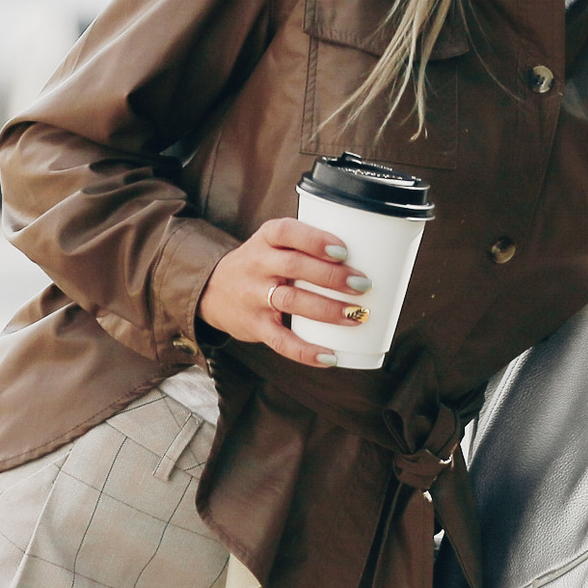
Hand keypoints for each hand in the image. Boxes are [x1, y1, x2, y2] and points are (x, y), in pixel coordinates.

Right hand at [196, 217, 372, 367]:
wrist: (212, 289)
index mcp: (267, 238)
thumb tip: (375, 254)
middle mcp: (257, 264)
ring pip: (290, 301)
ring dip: (327, 310)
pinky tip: (331, 356)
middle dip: (332, 277)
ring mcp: (253, 296)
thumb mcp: (276, 243)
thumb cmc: (265, 263)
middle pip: (294, 267)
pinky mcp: (253, 326)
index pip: (287, 232)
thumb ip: (311, 246)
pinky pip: (280, 341)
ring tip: (358, 316)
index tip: (344, 251)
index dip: (315, 240)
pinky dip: (305, 351)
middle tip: (363, 285)